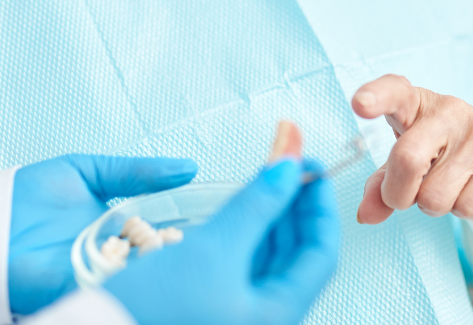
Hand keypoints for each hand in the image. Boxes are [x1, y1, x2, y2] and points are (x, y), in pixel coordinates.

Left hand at [9, 154, 197, 314]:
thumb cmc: (28, 197)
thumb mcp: (89, 171)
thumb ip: (136, 171)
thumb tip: (189, 167)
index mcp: (119, 229)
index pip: (163, 231)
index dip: (187, 226)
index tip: (219, 217)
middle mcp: (115, 256)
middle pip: (160, 257)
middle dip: (183, 250)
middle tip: (213, 237)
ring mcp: (102, 275)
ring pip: (145, 274)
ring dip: (163, 264)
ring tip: (193, 250)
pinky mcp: (83, 290)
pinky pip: (117, 286)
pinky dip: (135, 278)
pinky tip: (154, 266)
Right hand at [103, 157, 340, 324]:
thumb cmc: (150, 311)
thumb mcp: (212, 249)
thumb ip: (257, 205)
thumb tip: (289, 167)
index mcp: (275, 316)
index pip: (321, 254)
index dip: (319, 205)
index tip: (312, 166)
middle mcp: (262, 320)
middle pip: (296, 255)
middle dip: (291, 204)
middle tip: (285, 163)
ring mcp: (235, 316)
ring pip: (267, 259)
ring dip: (267, 216)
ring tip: (262, 177)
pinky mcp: (210, 310)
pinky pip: (241, 267)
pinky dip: (244, 234)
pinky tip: (237, 209)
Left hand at [352, 74, 472, 238]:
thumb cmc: (445, 151)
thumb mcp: (409, 157)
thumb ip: (381, 183)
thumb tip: (366, 215)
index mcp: (417, 103)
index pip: (395, 91)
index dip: (377, 96)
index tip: (360, 103)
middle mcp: (451, 110)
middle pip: (407, 160)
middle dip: (398, 194)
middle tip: (406, 195)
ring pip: (435, 197)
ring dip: (434, 205)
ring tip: (448, 184)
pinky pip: (466, 208)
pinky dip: (462, 210)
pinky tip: (472, 188)